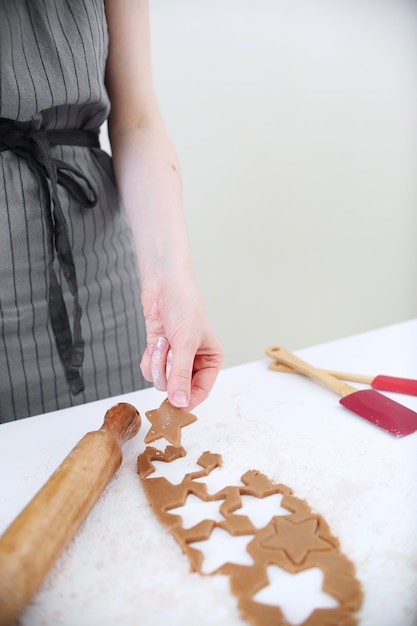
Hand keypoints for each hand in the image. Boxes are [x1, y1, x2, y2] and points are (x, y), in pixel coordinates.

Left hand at [140, 282, 222, 410]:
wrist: (163, 284)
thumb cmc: (184, 307)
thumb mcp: (185, 344)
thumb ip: (181, 376)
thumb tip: (180, 403)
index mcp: (210, 360)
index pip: (200, 391)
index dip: (187, 400)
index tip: (173, 407)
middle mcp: (193, 362)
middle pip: (177, 388)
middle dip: (170, 371)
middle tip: (171, 352)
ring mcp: (174, 358)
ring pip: (161, 380)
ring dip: (158, 362)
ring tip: (164, 340)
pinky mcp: (158, 353)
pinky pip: (149, 369)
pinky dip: (149, 357)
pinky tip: (156, 339)